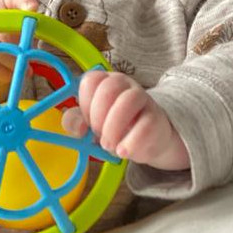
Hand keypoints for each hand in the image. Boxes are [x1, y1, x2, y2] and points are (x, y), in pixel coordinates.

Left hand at [62, 71, 189, 169]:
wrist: (148, 140)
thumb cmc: (116, 128)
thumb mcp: (92, 124)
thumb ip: (76, 122)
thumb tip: (78, 128)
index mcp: (105, 81)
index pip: (90, 81)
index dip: (84, 104)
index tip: (86, 124)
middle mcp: (125, 85)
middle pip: (108, 88)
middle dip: (98, 117)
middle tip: (98, 136)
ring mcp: (143, 99)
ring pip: (128, 100)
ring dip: (113, 128)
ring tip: (109, 146)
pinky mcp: (157, 118)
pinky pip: (146, 126)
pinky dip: (130, 142)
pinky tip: (124, 151)